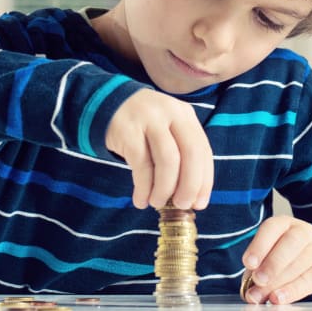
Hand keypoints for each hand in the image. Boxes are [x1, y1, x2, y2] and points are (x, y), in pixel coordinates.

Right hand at [104, 89, 213, 209]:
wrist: (107, 105)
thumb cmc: (143, 126)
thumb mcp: (167, 130)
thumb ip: (181, 154)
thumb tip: (192, 196)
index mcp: (185, 115)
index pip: (203, 150)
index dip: (205, 181)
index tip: (200, 204)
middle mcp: (170, 113)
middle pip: (190, 154)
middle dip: (189, 186)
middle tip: (181, 205)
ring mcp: (149, 120)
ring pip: (167, 161)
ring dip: (165, 189)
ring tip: (157, 203)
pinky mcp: (128, 131)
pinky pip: (141, 165)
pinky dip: (143, 188)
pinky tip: (140, 199)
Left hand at [241, 216, 311, 303]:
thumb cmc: (282, 256)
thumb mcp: (267, 255)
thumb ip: (256, 270)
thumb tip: (250, 291)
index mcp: (283, 224)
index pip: (272, 228)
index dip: (259, 246)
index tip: (248, 263)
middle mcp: (303, 232)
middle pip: (290, 244)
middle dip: (272, 264)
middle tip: (258, 280)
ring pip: (299, 264)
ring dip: (278, 283)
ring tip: (263, 296)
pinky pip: (310, 281)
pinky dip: (292, 291)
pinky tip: (279, 299)